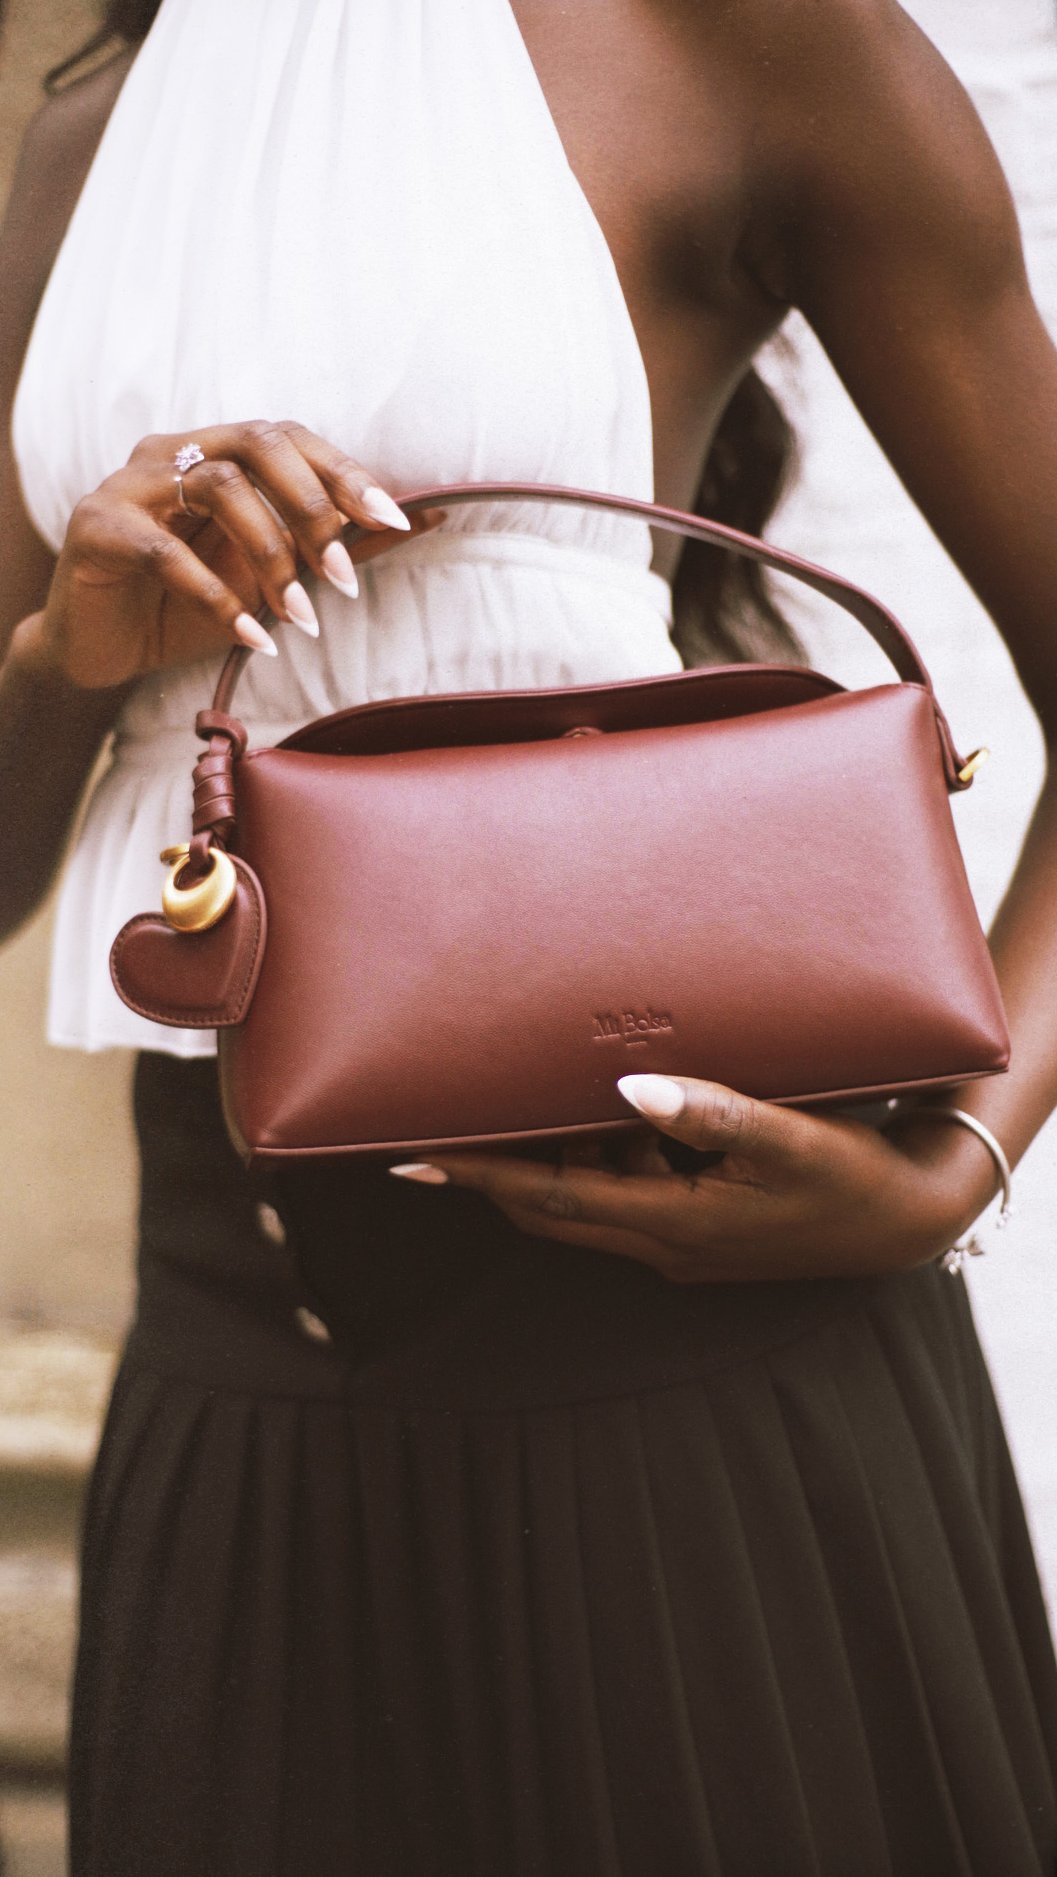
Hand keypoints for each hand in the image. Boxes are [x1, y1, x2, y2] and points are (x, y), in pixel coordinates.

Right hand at [20, 420, 439, 688]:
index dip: (345, 473)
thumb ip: (338, 547)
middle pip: (258, 442)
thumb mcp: (273, 579)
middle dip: (313, 507)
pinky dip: (216, 596)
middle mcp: (174, 453)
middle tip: (342, 577)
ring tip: (299, 615)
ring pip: (219, 486)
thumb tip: (422, 520)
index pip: (291, 438)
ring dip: (272, 554)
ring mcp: (132, 484)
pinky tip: (250, 635)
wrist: (102, 649)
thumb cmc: (189, 608)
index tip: (396, 519)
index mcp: (218, 453)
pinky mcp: (97, 526)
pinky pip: (165, 552)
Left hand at [390, 1075, 997, 1282]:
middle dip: (494, 1169)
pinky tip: (620, 1109)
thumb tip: (630, 1090)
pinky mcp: (701, 1230)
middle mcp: (663, 1243)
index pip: (547, 1196)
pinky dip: (607, 1157)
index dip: (476, 1178)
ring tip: (535, 1090)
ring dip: (557, 1155)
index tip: (410, 1159)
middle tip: (443, 1117)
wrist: (907, 1220)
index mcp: (672, 1222)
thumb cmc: (852, 1176)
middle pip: (550, 1206)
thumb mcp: (789, 1138)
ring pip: (588, 1198)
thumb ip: (711, 1112)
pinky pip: (628, 1192)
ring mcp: (681, 1241)